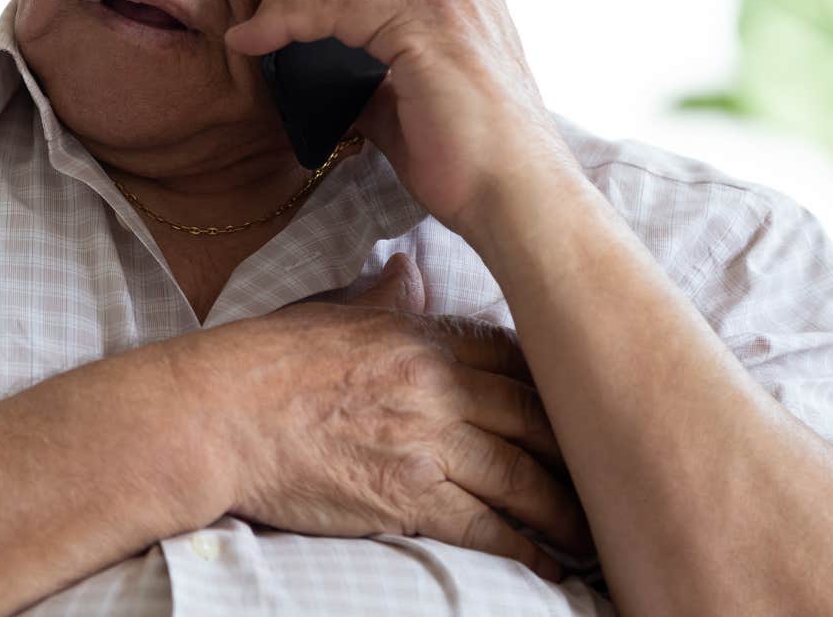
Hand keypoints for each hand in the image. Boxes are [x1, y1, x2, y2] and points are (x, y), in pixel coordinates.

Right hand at [180, 253, 591, 579]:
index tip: (585, 406)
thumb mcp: (331, 314)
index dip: (557, 385)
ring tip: (592, 533)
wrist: (218, 414)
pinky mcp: (408, 495)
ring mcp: (426, 440)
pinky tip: (548, 563)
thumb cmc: (264, 364)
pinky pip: (486, 526)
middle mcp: (435, 384)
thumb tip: (408, 270)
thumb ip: (384, 299)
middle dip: (580, 451)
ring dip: (565, 509)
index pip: (514, 356)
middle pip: (534, 417)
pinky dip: (524, 548)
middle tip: (614, 474)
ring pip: (523, 476)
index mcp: (419, 335)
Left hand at [222, 0, 580, 233]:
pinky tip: (257, 39)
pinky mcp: (426, 28)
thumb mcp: (415, 106)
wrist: (518, 203)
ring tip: (254, 20)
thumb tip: (332, 76)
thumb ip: (378, 73)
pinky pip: (335, 2)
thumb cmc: (473, 166)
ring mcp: (449, 1)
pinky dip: (286, 17)